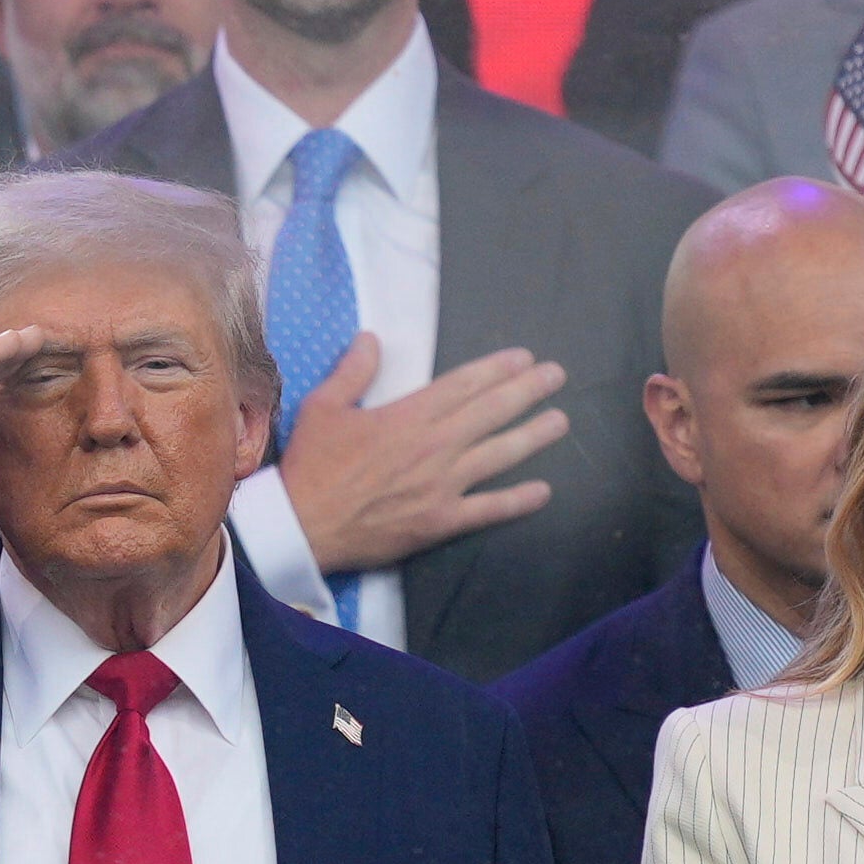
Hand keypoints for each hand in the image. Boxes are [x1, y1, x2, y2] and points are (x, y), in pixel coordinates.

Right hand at [267, 334, 567, 578]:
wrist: (303, 526)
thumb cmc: (312, 465)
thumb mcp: (323, 406)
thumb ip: (352, 371)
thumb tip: (372, 338)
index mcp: (408, 415)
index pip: (464, 384)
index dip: (497, 368)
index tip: (523, 357)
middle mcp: (434, 445)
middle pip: (491, 411)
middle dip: (527, 390)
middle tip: (556, 375)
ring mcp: (442, 485)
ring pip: (499, 455)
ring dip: (533, 436)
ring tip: (560, 421)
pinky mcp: (441, 521)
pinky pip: (488, 509)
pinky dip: (517, 501)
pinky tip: (543, 491)